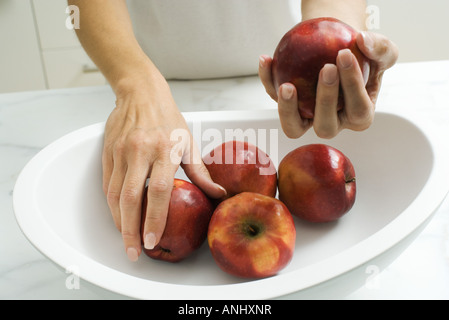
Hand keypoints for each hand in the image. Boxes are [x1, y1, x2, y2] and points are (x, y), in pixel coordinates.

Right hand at [102, 77, 225, 261]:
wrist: (140, 92)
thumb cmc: (168, 118)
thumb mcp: (188, 142)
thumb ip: (200, 172)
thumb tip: (218, 195)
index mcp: (164, 150)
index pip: (158, 191)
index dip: (154, 219)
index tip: (153, 240)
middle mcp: (140, 151)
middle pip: (131, 198)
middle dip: (131, 230)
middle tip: (134, 252)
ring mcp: (121, 152)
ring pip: (114, 195)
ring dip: (119, 222)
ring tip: (126, 241)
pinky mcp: (108, 152)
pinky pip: (107, 185)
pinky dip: (112, 206)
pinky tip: (119, 218)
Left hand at [259, 31, 397, 138]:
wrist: (341, 52)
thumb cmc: (364, 58)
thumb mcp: (382, 52)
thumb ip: (380, 48)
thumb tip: (362, 41)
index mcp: (359, 116)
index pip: (357, 108)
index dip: (352, 85)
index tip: (345, 55)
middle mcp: (333, 123)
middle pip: (325, 125)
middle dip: (326, 100)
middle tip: (326, 68)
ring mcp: (308, 118)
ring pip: (294, 127)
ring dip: (288, 110)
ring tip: (287, 85)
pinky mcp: (289, 107)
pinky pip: (274, 97)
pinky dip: (268, 80)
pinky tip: (266, 59)